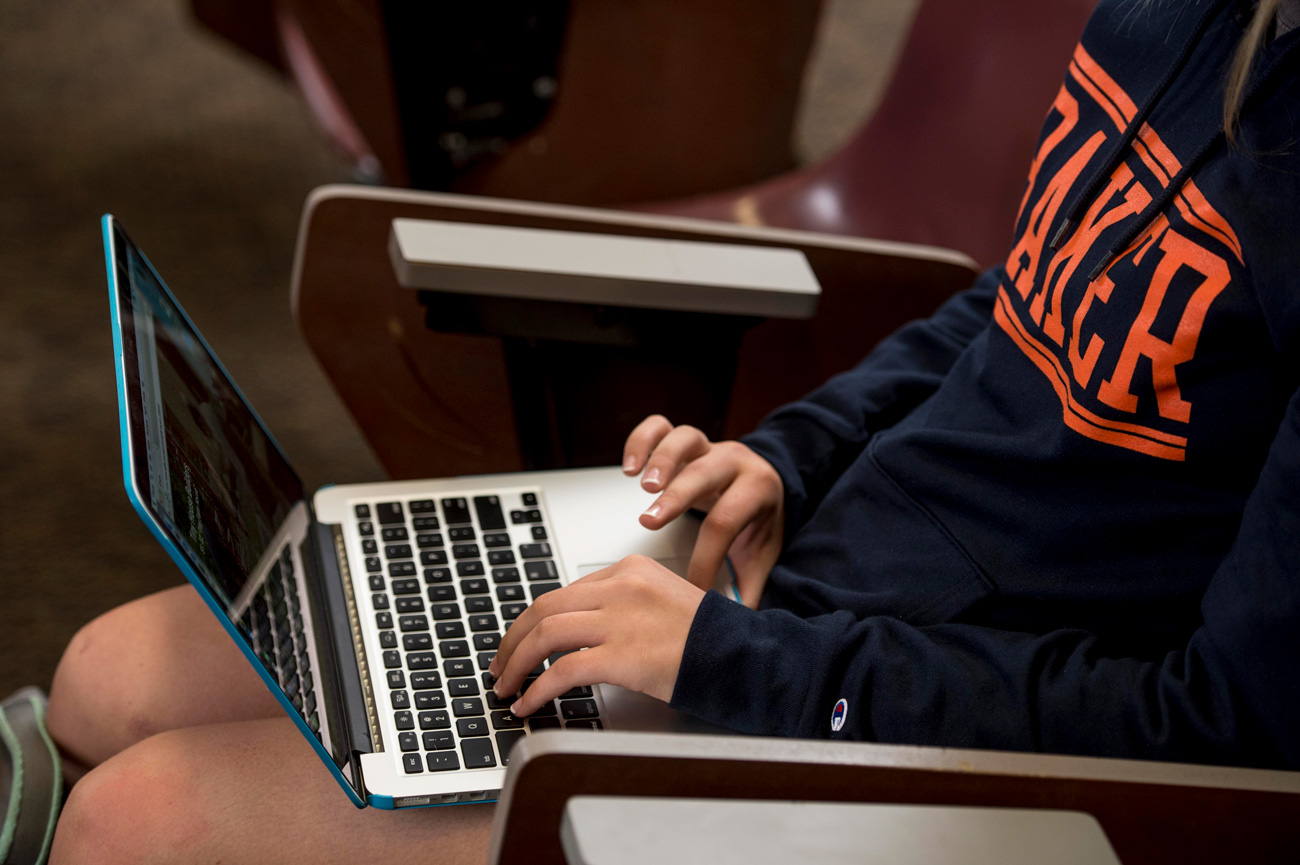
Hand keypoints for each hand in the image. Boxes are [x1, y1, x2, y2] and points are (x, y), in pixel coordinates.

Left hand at [488, 555, 704, 713]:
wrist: (744, 656)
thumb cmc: (710, 637)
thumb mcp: (663, 601)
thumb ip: (624, 606)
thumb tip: (578, 634)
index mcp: (630, 569)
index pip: (565, 592)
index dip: (533, 621)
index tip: (520, 643)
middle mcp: (621, 587)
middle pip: (543, 607)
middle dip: (512, 640)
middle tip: (501, 666)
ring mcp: (620, 619)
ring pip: (544, 634)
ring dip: (516, 664)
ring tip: (507, 688)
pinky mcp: (622, 655)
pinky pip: (562, 672)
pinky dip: (537, 690)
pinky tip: (530, 705)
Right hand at [622, 415, 783, 607]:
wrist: (768, 480)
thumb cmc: (759, 517)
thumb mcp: (764, 549)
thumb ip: (749, 583)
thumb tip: (739, 621)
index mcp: (756, 489)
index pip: (726, 522)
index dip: (705, 556)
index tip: (689, 584)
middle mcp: (732, 462)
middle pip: (703, 473)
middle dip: (675, 498)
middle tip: (649, 522)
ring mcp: (707, 447)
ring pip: (683, 440)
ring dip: (660, 460)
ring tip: (640, 485)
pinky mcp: (685, 442)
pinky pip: (660, 426)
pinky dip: (641, 440)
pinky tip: (629, 466)